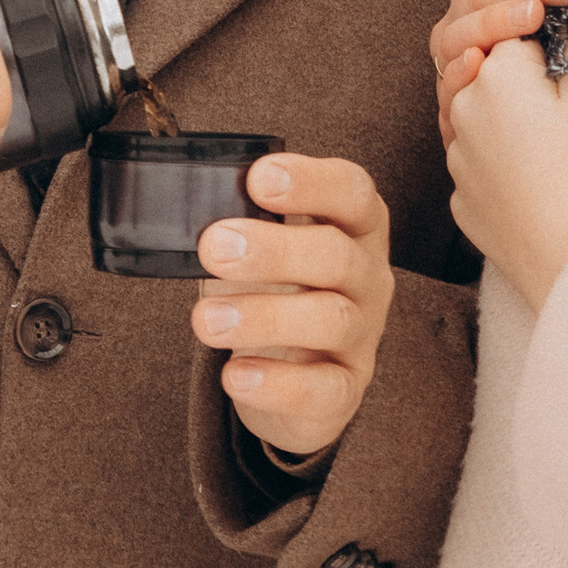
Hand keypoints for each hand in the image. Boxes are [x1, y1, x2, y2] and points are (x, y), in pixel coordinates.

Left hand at [189, 153, 394, 464]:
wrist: (292, 373)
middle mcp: (369, 275)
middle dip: (274, 250)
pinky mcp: (346, 389)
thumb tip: (198, 223)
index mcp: (354, 224)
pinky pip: (322, 389)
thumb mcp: (261, 248)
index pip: (351, 191)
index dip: (311, 181)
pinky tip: (234, 375)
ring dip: (263, 317)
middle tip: (214, 248)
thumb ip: (239, 228)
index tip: (258, 178)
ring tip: (206, 320)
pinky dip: (276, 383)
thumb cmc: (275, 288)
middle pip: (337, 254)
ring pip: (331, 320)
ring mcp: (364, 334)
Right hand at [429, 0, 567, 140]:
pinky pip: (448, 80)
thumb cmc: (550, 70)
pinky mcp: (449, 97)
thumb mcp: (561, 27)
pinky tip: (478, 60)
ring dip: (499, 17)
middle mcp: (464, 12)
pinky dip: (461, 69)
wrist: (524, 141)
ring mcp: (453, 52)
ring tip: (535, 14)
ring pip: (465, 26)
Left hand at [445, 38, 567, 313]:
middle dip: (526, 89)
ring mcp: (458, 160)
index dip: (553, 52)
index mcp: (496, 73)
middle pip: (495, 78)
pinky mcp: (462, 203)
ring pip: (486, 126)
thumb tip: (563, 24)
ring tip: (557, 159)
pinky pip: (484, 172)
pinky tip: (537, 190)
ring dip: (511, 130)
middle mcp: (463, 109)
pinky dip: (506, 173)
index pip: (520, 36)